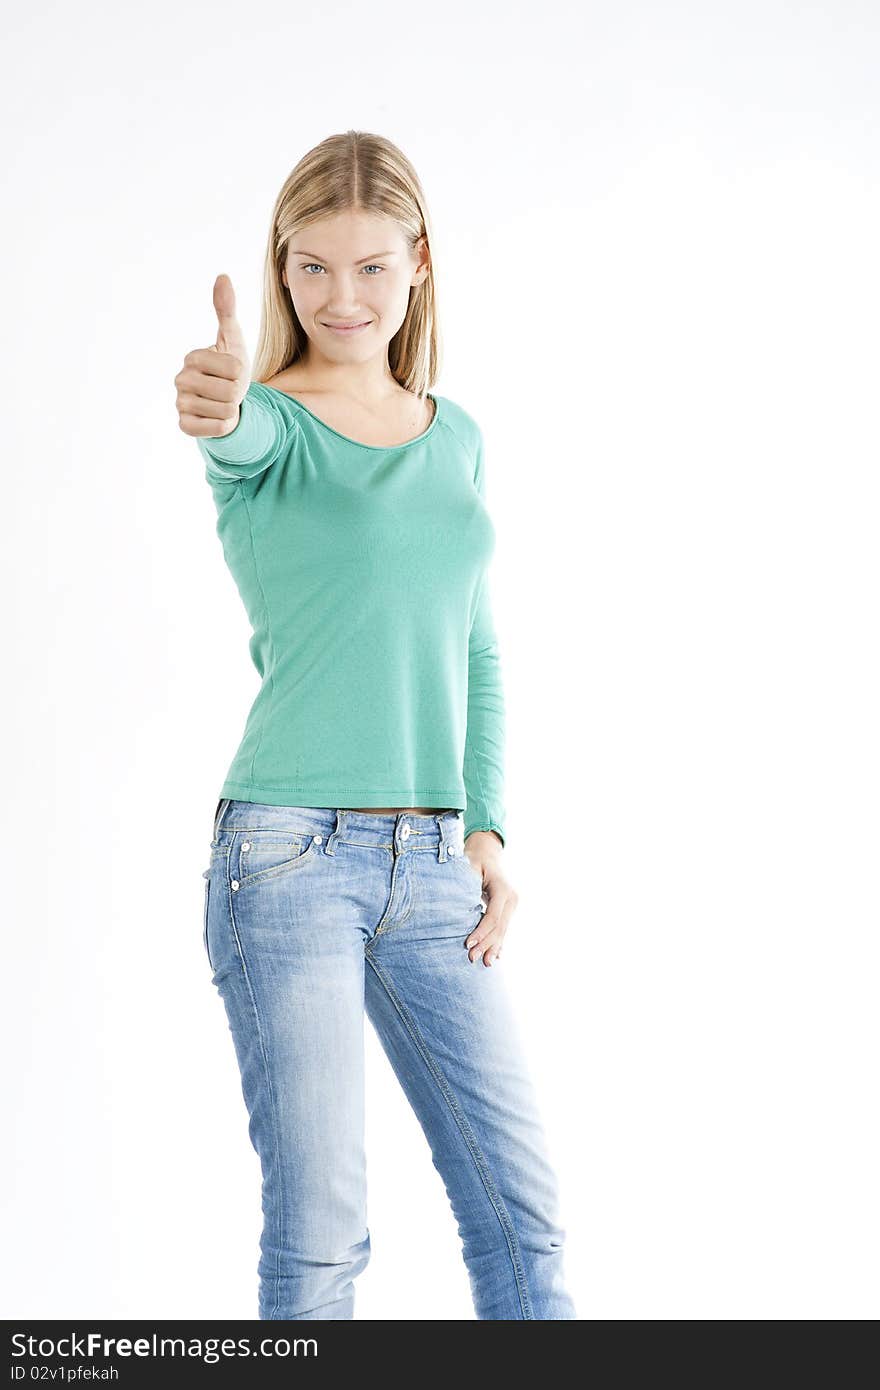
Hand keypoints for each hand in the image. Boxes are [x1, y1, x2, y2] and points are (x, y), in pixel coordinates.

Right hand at [175, 273, 251, 437]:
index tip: (232, 372)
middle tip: (230, 391)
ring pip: (225, 410)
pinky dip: (224, 426)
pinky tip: (217, 418)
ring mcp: (180, 403)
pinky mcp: (184, 425)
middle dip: (238, 393)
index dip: (241, 372)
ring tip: (223, 403)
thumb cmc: (230, 371)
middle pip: (230, 390)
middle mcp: (181, 379)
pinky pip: (216, 428)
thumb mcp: (233, 341)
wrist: (225, 403)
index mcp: (192, 357)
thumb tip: (222, 276)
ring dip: (231, 410)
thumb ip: (227, 311)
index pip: (234, 367)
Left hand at [462, 831, 516, 966]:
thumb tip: (453, 902)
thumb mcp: (469, 866)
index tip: (467, 944)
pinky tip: (495, 956)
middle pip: (499, 927)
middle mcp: (511, 898)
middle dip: (486, 944)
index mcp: (502, 888)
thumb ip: (465, 884)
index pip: (493, 916)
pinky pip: (503, 929)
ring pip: (503, 930)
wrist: (488, 854)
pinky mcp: (508, 910)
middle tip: (471, 958)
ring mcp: (512, 905)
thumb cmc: (474, 859)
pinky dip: (498, 943)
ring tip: (484, 963)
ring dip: (493, 947)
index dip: (481, 932)